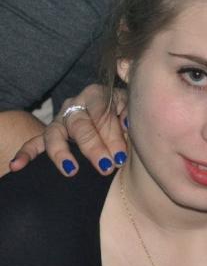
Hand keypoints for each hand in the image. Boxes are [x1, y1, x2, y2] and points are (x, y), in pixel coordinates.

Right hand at [9, 84, 128, 175]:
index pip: (102, 112)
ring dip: (63, 154)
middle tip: (106, 167)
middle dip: (93, 147)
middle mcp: (75, 104)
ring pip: (55, 134)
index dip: (112, 134)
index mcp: (97, 94)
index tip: (122, 156)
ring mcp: (60, 119)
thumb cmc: (124, 111)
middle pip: (80, 125)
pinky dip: (25, 154)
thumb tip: (129, 122)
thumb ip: (130, 111)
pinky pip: (34, 143)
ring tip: (72, 170)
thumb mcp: (131, 106)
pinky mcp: (49, 133)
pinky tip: (17, 166)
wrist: (112, 110)